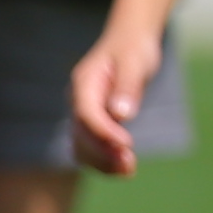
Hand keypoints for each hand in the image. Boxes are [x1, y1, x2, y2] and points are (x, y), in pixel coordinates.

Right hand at [64, 26, 161, 179]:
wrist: (128, 42)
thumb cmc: (132, 48)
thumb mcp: (134, 61)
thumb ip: (127, 87)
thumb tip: (121, 115)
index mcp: (84, 83)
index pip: (87, 113)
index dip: (104, 132)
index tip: (128, 145)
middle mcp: (78, 101)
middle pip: (81, 134)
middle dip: (103, 152)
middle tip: (130, 165)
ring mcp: (83, 114)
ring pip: (82, 147)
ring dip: (103, 162)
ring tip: (129, 170)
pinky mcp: (93, 124)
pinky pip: (91, 149)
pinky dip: (105, 161)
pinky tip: (125, 168)